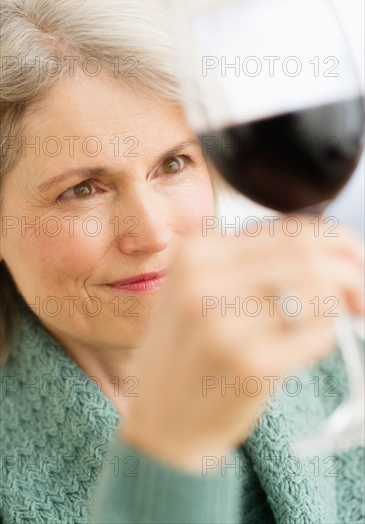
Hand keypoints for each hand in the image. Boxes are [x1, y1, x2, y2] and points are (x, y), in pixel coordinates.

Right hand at [121, 217, 363, 471]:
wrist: (163, 421)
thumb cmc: (192, 353)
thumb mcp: (202, 291)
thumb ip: (255, 263)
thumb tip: (333, 252)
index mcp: (193, 253)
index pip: (288, 230)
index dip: (336, 243)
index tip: (354, 263)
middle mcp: (201, 281)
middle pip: (306, 255)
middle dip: (351, 270)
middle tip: (360, 297)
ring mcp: (222, 323)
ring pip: (318, 289)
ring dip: (341, 305)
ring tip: (337, 321)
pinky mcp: (247, 364)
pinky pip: (318, 333)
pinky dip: (326, 337)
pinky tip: (307, 348)